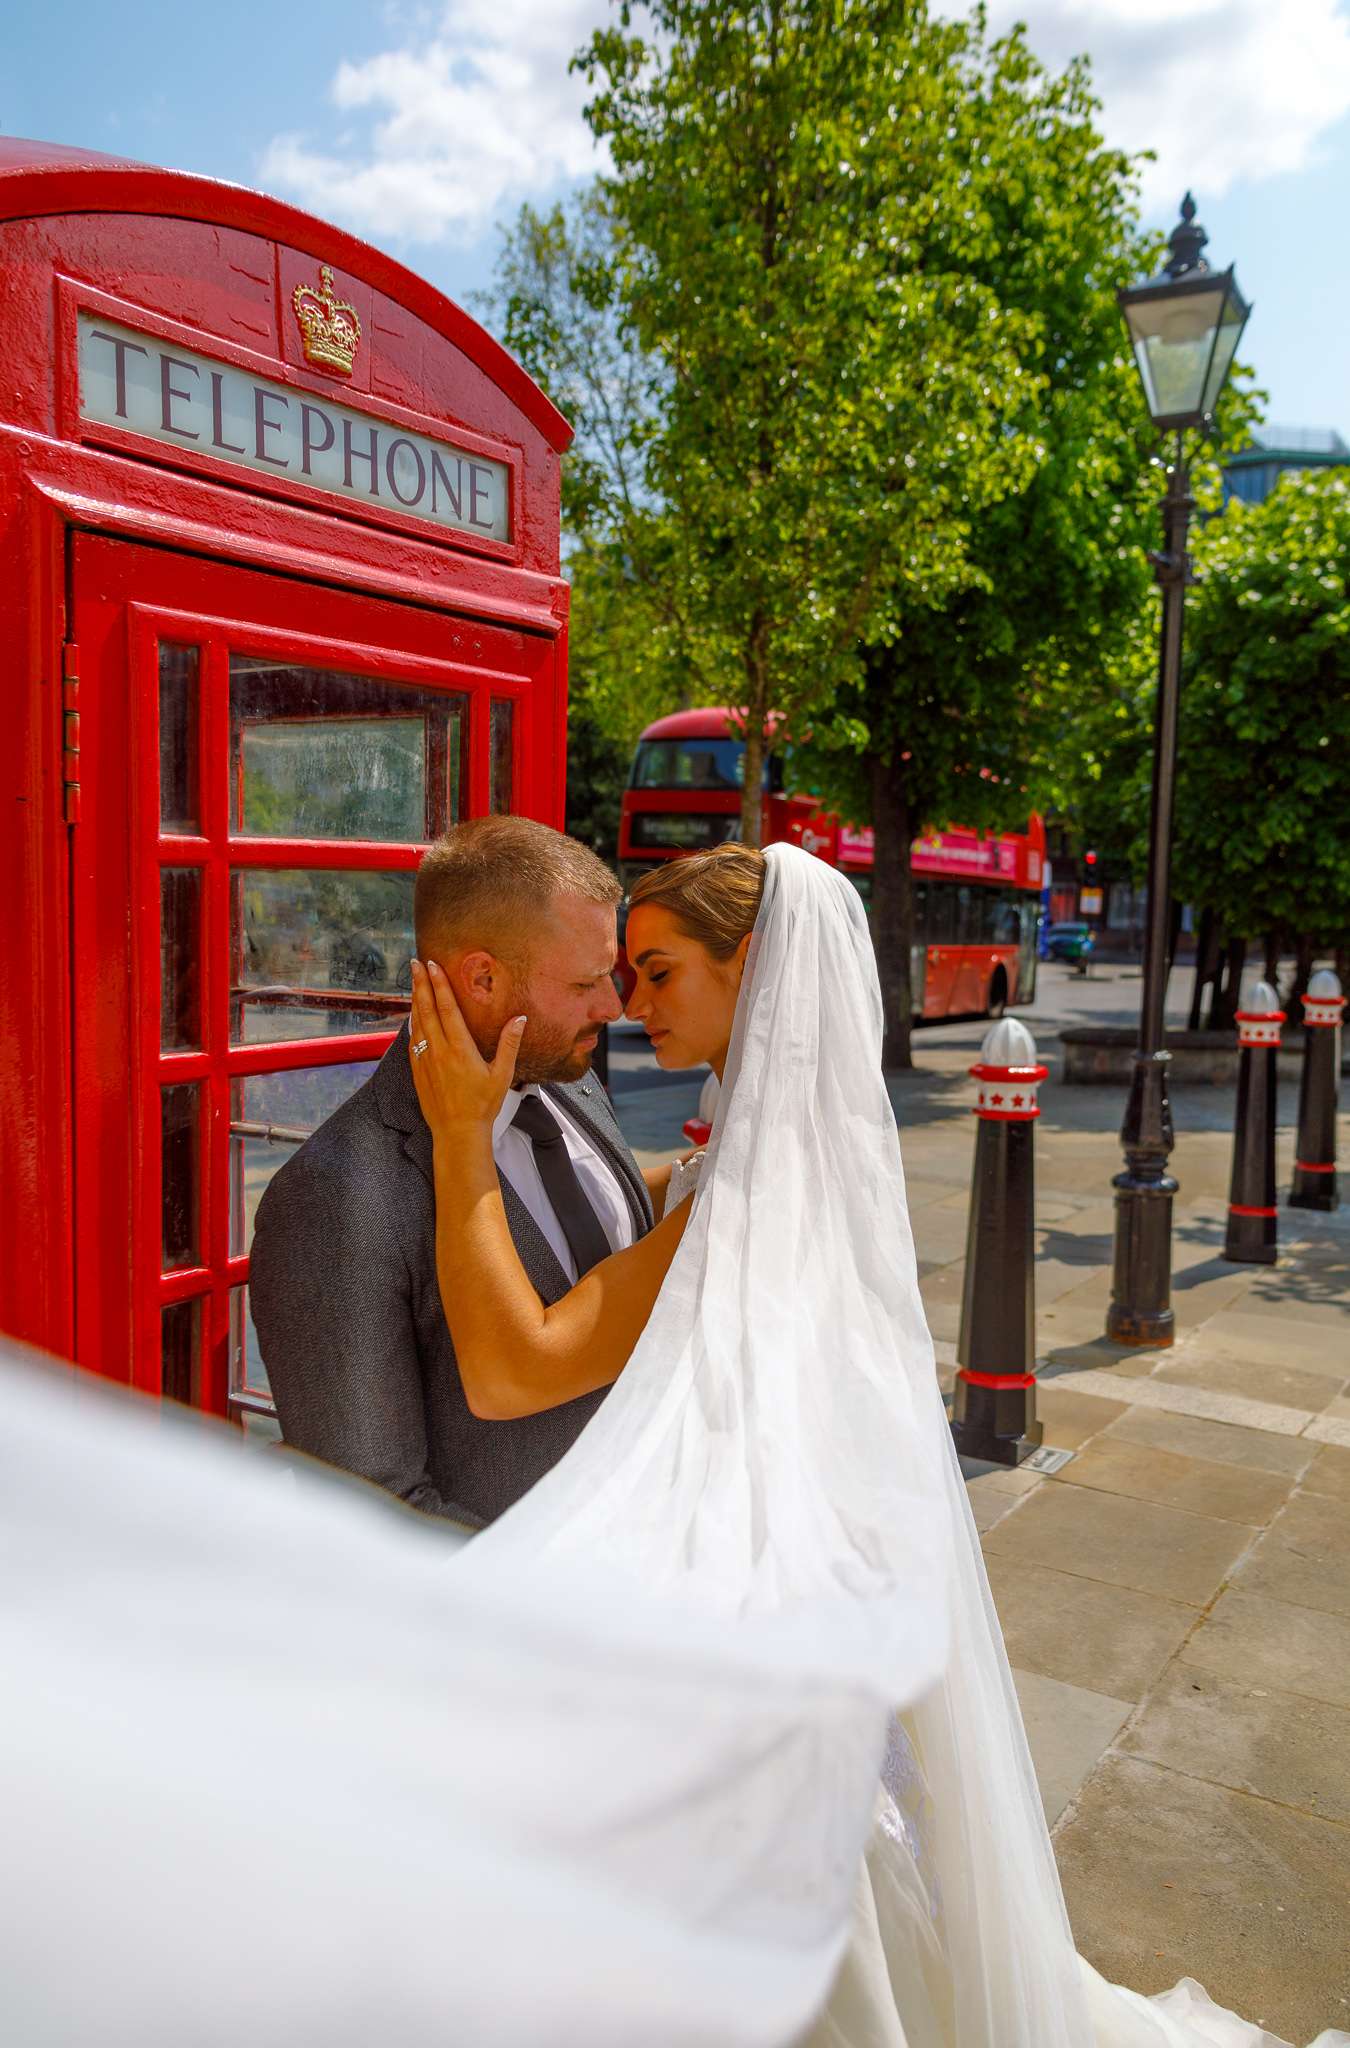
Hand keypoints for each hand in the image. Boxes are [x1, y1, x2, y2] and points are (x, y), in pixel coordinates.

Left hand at [408, 960, 526, 1141]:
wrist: (457, 1132)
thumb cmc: (482, 1106)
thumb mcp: (502, 1075)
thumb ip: (509, 1045)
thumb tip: (519, 1020)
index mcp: (460, 1048)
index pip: (447, 1008)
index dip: (439, 984)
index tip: (432, 965)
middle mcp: (439, 1050)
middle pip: (426, 1009)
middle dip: (420, 984)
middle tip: (414, 964)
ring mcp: (425, 1060)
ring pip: (417, 1023)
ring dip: (414, 1000)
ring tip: (413, 982)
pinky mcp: (418, 1071)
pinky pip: (412, 1040)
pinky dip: (412, 1023)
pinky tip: (412, 1015)